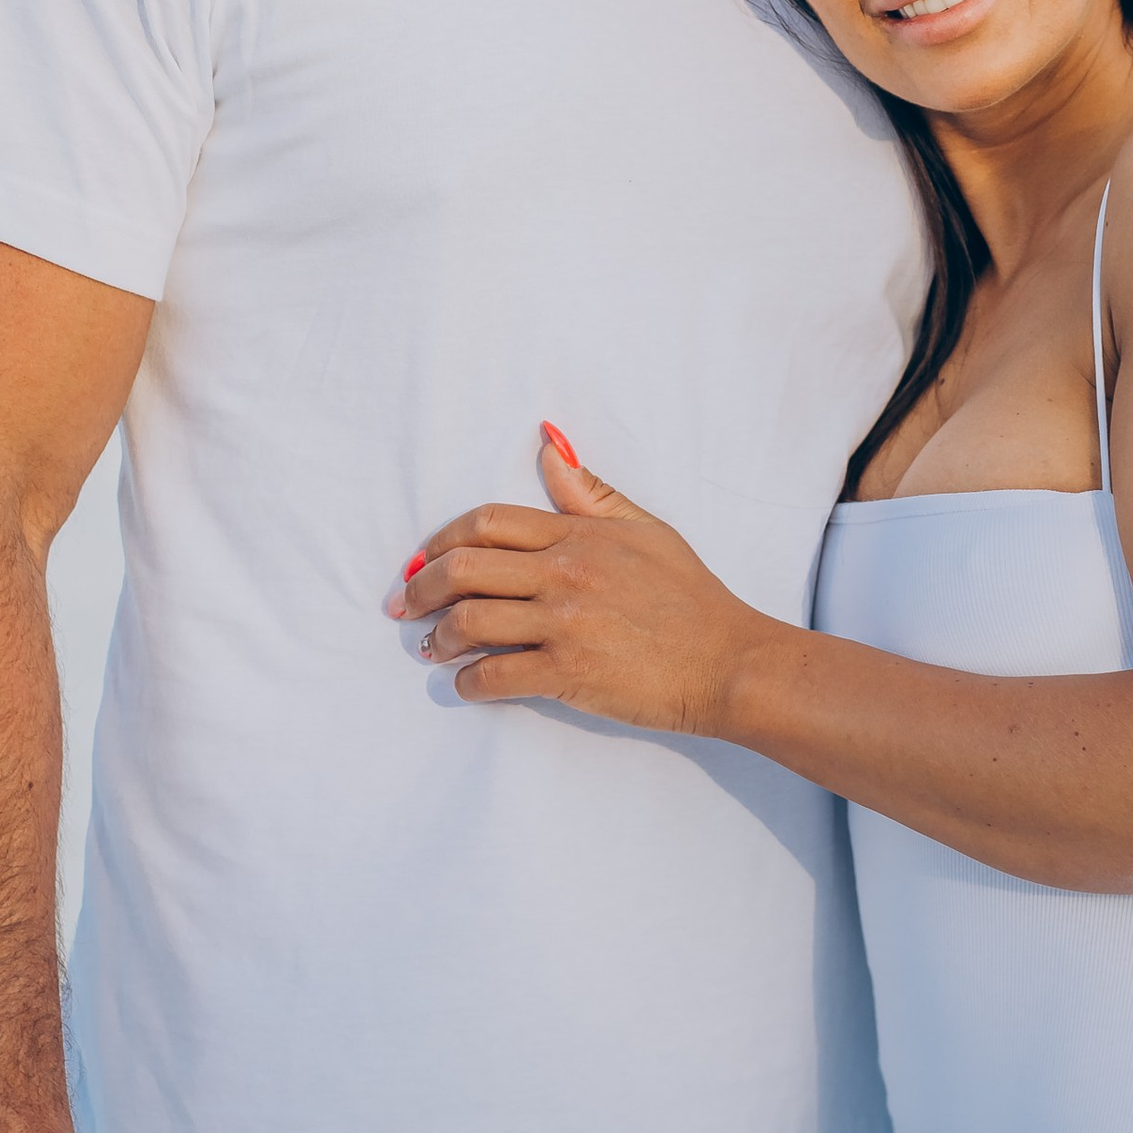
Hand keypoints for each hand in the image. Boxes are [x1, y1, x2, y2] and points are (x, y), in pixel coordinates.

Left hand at [389, 429, 768, 735]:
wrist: (728, 661)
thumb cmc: (692, 598)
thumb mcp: (646, 530)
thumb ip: (591, 494)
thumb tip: (548, 447)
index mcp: (578, 536)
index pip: (488, 523)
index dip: (441, 540)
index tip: (420, 560)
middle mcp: (564, 573)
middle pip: (464, 568)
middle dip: (420, 587)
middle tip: (404, 606)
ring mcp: (564, 623)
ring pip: (469, 622)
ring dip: (438, 638)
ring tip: (432, 648)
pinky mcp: (569, 672)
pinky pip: (495, 675)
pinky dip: (468, 683)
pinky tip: (467, 684)